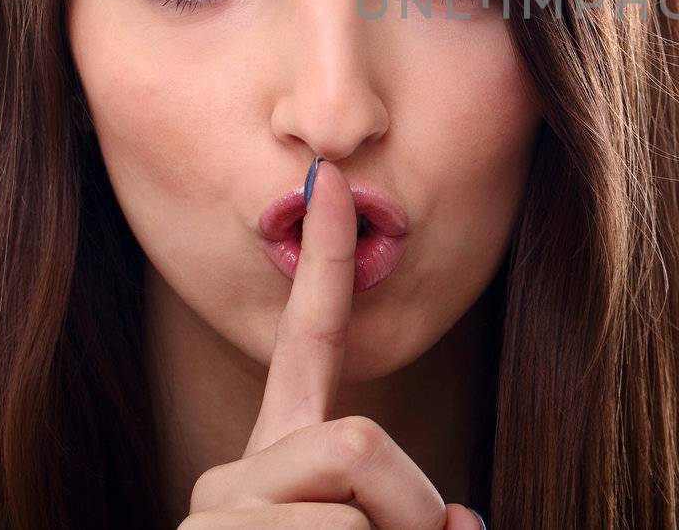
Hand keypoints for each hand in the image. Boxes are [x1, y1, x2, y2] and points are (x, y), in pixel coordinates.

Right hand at [180, 157, 485, 528]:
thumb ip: (415, 523)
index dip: (323, 262)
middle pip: (359, 443)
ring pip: (355, 515)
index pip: (308, 346)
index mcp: (276, 466)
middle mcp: (232, 481)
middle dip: (411, 514)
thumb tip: (464, 523)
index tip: (337, 183)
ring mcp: (214, 518)